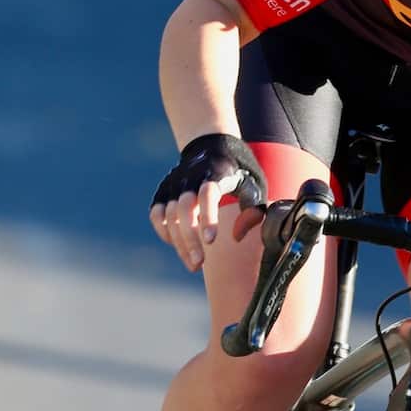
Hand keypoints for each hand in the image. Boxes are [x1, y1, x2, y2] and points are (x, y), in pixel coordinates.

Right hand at [148, 134, 266, 271]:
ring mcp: (174, 184)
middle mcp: (190, 177)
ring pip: (168, 215)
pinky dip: (164, 232)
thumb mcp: (254, 186)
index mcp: (215, 173)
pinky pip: (156, 215)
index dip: (208, 217)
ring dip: (179, 242)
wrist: (211, 146)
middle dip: (189, 238)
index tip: (211, 241)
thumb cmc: (238, 172)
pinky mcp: (163, 192)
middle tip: (199, 264)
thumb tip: (236, 237)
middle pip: (183, 208)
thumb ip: (252, 212)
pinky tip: (178, 246)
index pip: (207, 194)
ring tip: (195, 265)